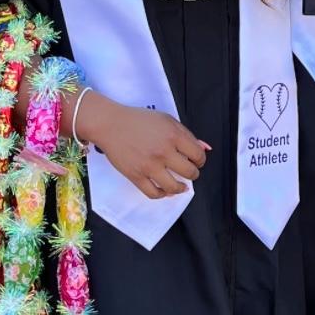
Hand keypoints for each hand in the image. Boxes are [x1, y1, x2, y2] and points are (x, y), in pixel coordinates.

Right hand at [82, 94, 208, 198]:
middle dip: (193, 174)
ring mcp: (149, 166)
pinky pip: (154, 193)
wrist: (111, 124)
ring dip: (181, 188)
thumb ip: (186, 134)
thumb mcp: (167, 120)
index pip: (198, 155)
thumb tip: (204, 148)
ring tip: (181, 186)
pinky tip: (164, 190)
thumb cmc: (139, 120)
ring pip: (174, 187)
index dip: (200, 160)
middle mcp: (163, 151)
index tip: (197, 161)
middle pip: (189, 172)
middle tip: (190, 172)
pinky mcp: (136, 176)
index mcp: (174, 135)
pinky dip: (162, 194)